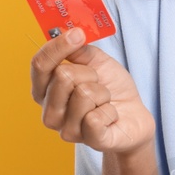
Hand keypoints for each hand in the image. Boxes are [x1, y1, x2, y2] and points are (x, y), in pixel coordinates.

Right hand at [30, 27, 154, 155]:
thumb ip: (79, 49)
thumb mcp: (96, 61)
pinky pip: (96, 117)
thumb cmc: (110, 88)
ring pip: (83, 94)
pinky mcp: (89, 142)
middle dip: (89, 72)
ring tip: (105, 101)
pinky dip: (110, 111)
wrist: (134, 115)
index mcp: (45, 91)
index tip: (77, 34)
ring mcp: (67, 130)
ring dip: (103, 92)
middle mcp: (50, 113)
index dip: (57, 47)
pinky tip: (110, 116)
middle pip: (62, 76)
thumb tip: (70, 33)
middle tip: (98, 82)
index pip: (39, 65)